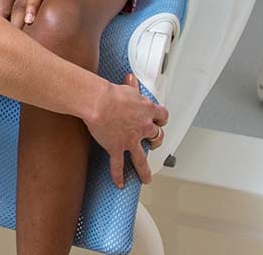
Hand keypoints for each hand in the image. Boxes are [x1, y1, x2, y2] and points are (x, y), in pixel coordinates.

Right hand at [83, 73, 168, 187]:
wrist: (99, 102)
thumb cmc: (111, 93)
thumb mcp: (127, 88)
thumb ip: (132, 86)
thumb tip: (131, 78)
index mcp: (147, 111)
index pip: (162, 116)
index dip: (161, 119)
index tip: (159, 121)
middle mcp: (143, 127)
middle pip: (157, 137)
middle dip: (156, 141)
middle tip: (153, 145)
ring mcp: (131, 140)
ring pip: (142, 159)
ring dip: (144, 171)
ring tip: (146, 179)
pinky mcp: (117, 148)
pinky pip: (119, 165)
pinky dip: (118, 176)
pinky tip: (120, 184)